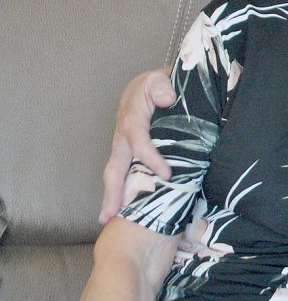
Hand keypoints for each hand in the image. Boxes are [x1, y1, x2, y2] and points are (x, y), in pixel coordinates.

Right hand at [98, 68, 174, 224]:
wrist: (146, 86)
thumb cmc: (155, 85)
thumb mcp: (159, 81)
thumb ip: (162, 87)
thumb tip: (167, 99)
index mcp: (132, 121)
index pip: (140, 144)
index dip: (152, 160)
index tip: (167, 174)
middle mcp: (123, 138)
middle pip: (115, 167)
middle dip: (113, 191)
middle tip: (109, 215)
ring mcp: (123, 146)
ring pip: (114, 173)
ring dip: (111, 195)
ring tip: (107, 219)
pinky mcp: (127, 152)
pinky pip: (123, 172)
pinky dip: (120, 190)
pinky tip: (121, 208)